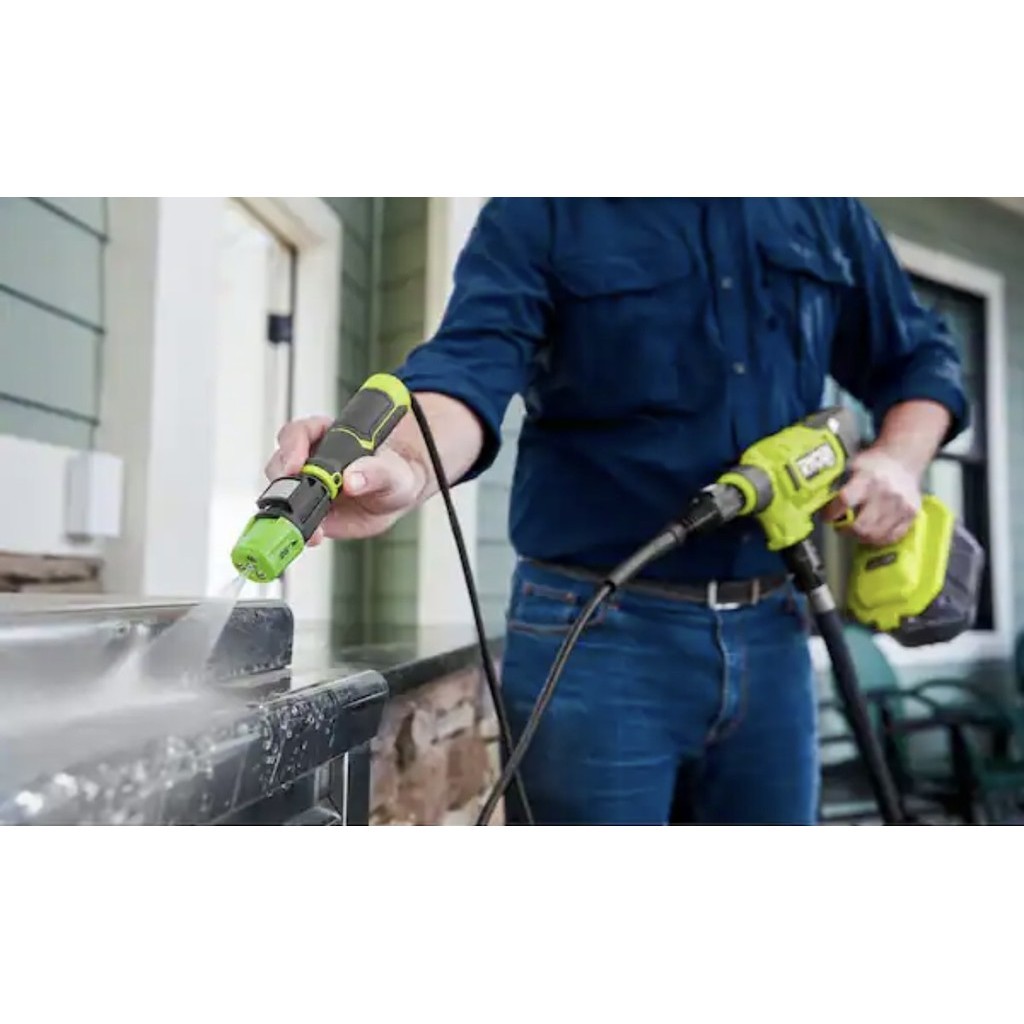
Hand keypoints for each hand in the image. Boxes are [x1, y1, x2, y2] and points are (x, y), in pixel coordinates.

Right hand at [264, 416, 424, 546]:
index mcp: (328, 437)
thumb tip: (352, 478)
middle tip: (298, 495)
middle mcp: (311, 459)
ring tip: (313, 522)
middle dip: (284, 480)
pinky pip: (295, 520)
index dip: (293, 446)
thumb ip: (376, 471)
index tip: (297, 464)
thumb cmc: (392, 475)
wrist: (395, 499)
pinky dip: (300, 529)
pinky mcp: (310, 511)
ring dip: (290, 509)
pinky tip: (314, 535)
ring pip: (282, 493)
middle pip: (281, 462)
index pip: (300, 433)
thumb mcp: (393, 472)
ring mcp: (307, 486)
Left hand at [822, 446, 921, 546]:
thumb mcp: (852, 466)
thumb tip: (816, 501)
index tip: (826, 516)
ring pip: (875, 535)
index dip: (831, 512)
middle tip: (840, 526)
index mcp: (867, 479)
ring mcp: (901, 506)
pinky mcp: (911, 515)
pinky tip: (871, 533)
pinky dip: (878, 539)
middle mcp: (885, 493)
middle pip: (861, 525)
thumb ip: (837, 483)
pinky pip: (891, 537)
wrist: (902, 460)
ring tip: (855, 529)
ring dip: (860, 536)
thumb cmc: (872, 465)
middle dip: (845, 530)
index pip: (845, 500)